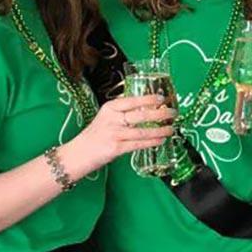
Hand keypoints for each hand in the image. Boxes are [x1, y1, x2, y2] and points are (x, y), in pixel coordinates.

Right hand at [59, 95, 175, 178]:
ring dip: (160, 130)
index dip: (149, 98)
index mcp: (110, 108)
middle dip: (160, 113)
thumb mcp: (106, 118)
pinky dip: (152, 142)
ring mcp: (114, 133)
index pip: (132, 100)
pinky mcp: (116, 148)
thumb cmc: (95, 136)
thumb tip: (148, 109)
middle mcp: (112, 119)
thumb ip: (123, 113)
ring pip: (142, 130)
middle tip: (173, 113)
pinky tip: (161, 140)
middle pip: (141, 114)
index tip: (162, 97)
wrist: (78, 154)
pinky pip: (139, 144)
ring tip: (171, 129)